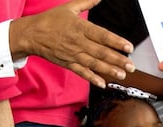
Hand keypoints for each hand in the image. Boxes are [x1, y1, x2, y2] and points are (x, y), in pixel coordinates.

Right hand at [10, 0, 135, 87]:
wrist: (31, 34)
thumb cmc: (50, 20)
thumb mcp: (69, 7)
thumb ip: (87, 1)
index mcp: (80, 27)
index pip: (102, 35)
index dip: (116, 42)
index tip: (129, 47)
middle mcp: (78, 42)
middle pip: (101, 52)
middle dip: (118, 60)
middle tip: (131, 66)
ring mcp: (73, 54)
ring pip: (94, 64)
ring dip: (109, 70)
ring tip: (122, 74)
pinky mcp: (67, 63)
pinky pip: (82, 72)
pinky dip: (92, 78)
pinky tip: (102, 83)